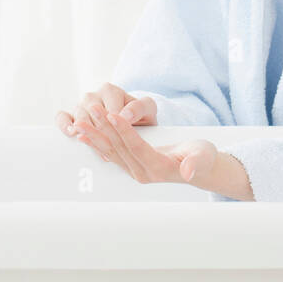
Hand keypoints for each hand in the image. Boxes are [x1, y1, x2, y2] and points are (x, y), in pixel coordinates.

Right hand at [54, 82, 156, 161]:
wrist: (132, 120)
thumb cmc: (139, 115)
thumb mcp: (147, 109)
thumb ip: (139, 108)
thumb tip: (124, 116)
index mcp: (110, 90)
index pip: (109, 109)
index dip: (116, 125)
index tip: (123, 136)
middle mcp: (93, 95)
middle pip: (92, 113)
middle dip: (102, 131)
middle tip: (112, 145)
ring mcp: (81, 105)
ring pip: (78, 116)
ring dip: (86, 131)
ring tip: (93, 142)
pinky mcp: (72, 115)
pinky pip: (62, 117)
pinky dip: (64, 124)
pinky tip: (72, 133)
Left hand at [72, 107, 220, 187]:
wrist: (199, 168)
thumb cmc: (202, 156)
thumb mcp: (203, 156)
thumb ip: (196, 162)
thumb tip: (189, 171)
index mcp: (159, 167)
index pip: (137, 147)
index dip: (124, 130)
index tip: (112, 114)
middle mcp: (143, 172)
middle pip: (119, 147)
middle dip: (103, 128)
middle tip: (91, 109)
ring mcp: (134, 171)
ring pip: (110, 151)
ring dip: (94, 135)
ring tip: (79, 121)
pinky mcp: (130, 166)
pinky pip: (109, 154)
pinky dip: (96, 143)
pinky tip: (82, 135)